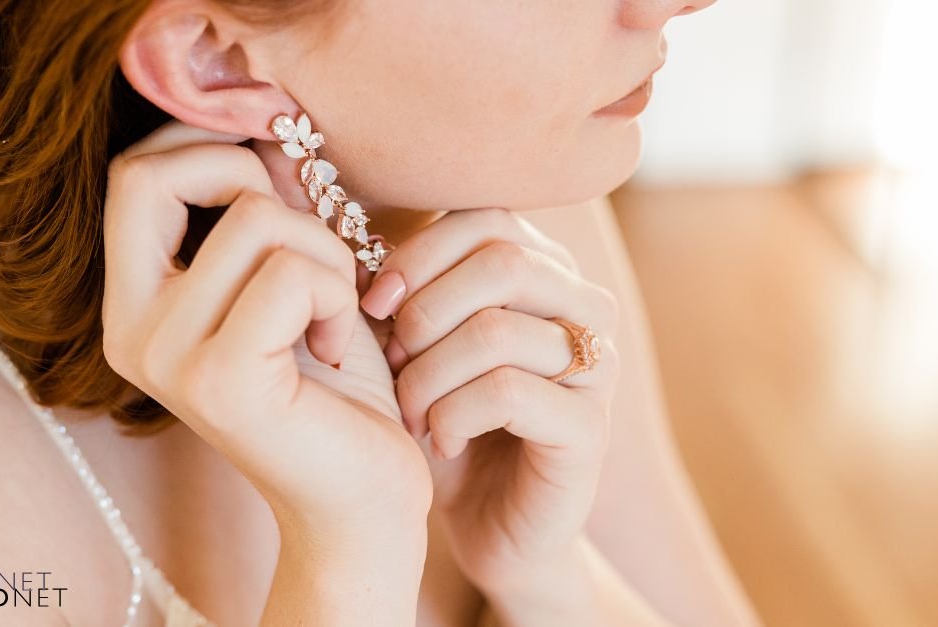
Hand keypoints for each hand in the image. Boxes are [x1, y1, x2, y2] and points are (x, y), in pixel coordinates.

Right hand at [101, 121, 431, 544]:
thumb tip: (266, 129)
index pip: (133, 175)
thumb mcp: (295, 276)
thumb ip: (267, 207)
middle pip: (158, 175)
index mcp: (135, 304)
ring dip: (326, 252)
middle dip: (253, 183)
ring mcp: (165, 357)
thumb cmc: (333, 384)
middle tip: (308, 245)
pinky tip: (336, 346)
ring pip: (254, 219)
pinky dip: (337, 295)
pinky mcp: (219, 380)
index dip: (206, 149)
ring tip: (335, 313)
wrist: (360, 496)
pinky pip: (292, 273)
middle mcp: (130, 330)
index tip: (277, 179)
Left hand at [359, 207, 621, 594]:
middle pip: (502, 261)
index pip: (485, 219)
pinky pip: (507, 393)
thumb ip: (395, 286)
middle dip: (423, 313)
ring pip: (497, 330)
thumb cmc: (446, 422)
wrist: (486, 524)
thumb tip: (341, 231)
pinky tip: (440, 442)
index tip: (372, 304)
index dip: (418, 254)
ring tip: (410, 411)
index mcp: (546, 272)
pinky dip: (454, 415)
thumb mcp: (412, 346)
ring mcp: (597, 368)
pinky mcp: (591, 429)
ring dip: (429, 374)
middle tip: (392, 363)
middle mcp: (584, 308)